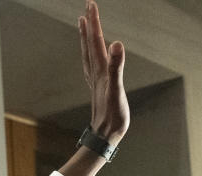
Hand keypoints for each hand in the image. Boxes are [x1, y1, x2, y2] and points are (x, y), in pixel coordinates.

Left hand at [79, 0, 128, 142]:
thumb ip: (117, 66)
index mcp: (101, 70)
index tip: (91, 4)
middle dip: (89, 24)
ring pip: (89, 53)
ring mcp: (95, 80)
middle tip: (88, 7)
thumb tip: (117, 43)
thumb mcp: (117, 90)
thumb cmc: (113, 116)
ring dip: (87, 37)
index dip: (94, 22)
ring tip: (84, 24)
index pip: (96, 40)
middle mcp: (96, 73)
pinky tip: (92, 54)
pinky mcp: (98, 88)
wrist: (104, 136)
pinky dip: (90, 54)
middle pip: (90, 43)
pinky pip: (91, 65)